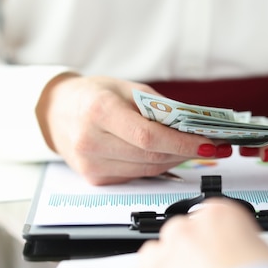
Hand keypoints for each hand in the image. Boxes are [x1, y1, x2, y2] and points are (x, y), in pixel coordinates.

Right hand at [35, 73, 231, 184]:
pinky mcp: (95, 179)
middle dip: (186, 153)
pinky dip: (156, 166)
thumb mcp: (126, 88)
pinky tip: (167, 156)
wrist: (56, 112)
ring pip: (148, 170)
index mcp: (99, 111)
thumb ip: (159, 107)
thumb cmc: (93, 96)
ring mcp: (91, 164)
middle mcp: (91, 141)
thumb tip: (195, 125)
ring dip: (175, 161)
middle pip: (151, 156)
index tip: (208, 144)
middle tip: (210, 147)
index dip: (182, 144)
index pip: (149, 137)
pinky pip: (137, 175)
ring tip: (193, 149)